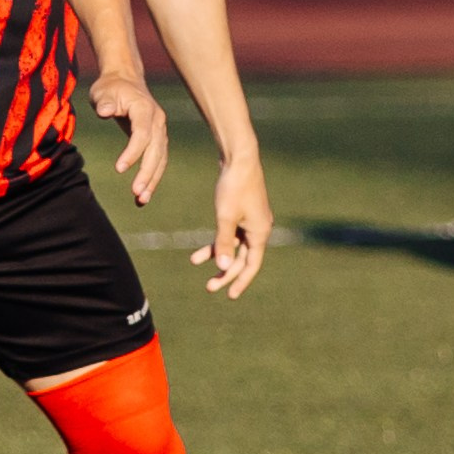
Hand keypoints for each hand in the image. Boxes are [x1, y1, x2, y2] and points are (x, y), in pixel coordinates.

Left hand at [89, 72, 166, 205]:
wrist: (124, 80)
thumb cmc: (110, 87)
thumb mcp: (102, 91)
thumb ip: (104, 102)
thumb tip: (104, 111)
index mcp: (144, 109)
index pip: (142, 134)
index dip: (133, 152)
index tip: (119, 169)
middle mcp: (157, 121)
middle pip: (156, 151)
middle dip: (147, 173)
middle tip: (136, 193)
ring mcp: (160, 131)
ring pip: (160, 159)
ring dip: (152, 180)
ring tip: (141, 200)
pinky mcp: (156, 139)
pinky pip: (157, 160)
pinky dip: (152, 177)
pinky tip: (143, 194)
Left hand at [195, 155, 271, 298]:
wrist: (239, 159)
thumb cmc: (234, 187)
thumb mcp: (225, 217)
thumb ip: (223, 243)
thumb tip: (222, 267)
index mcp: (259, 233)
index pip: (251, 265)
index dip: (240, 281)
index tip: (229, 295)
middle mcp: (259, 229)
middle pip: (242, 258)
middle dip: (225, 272)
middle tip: (209, 287)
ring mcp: (251, 221)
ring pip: (233, 246)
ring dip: (216, 255)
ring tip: (194, 261)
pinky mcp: (242, 213)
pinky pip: (230, 234)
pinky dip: (216, 241)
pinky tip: (200, 250)